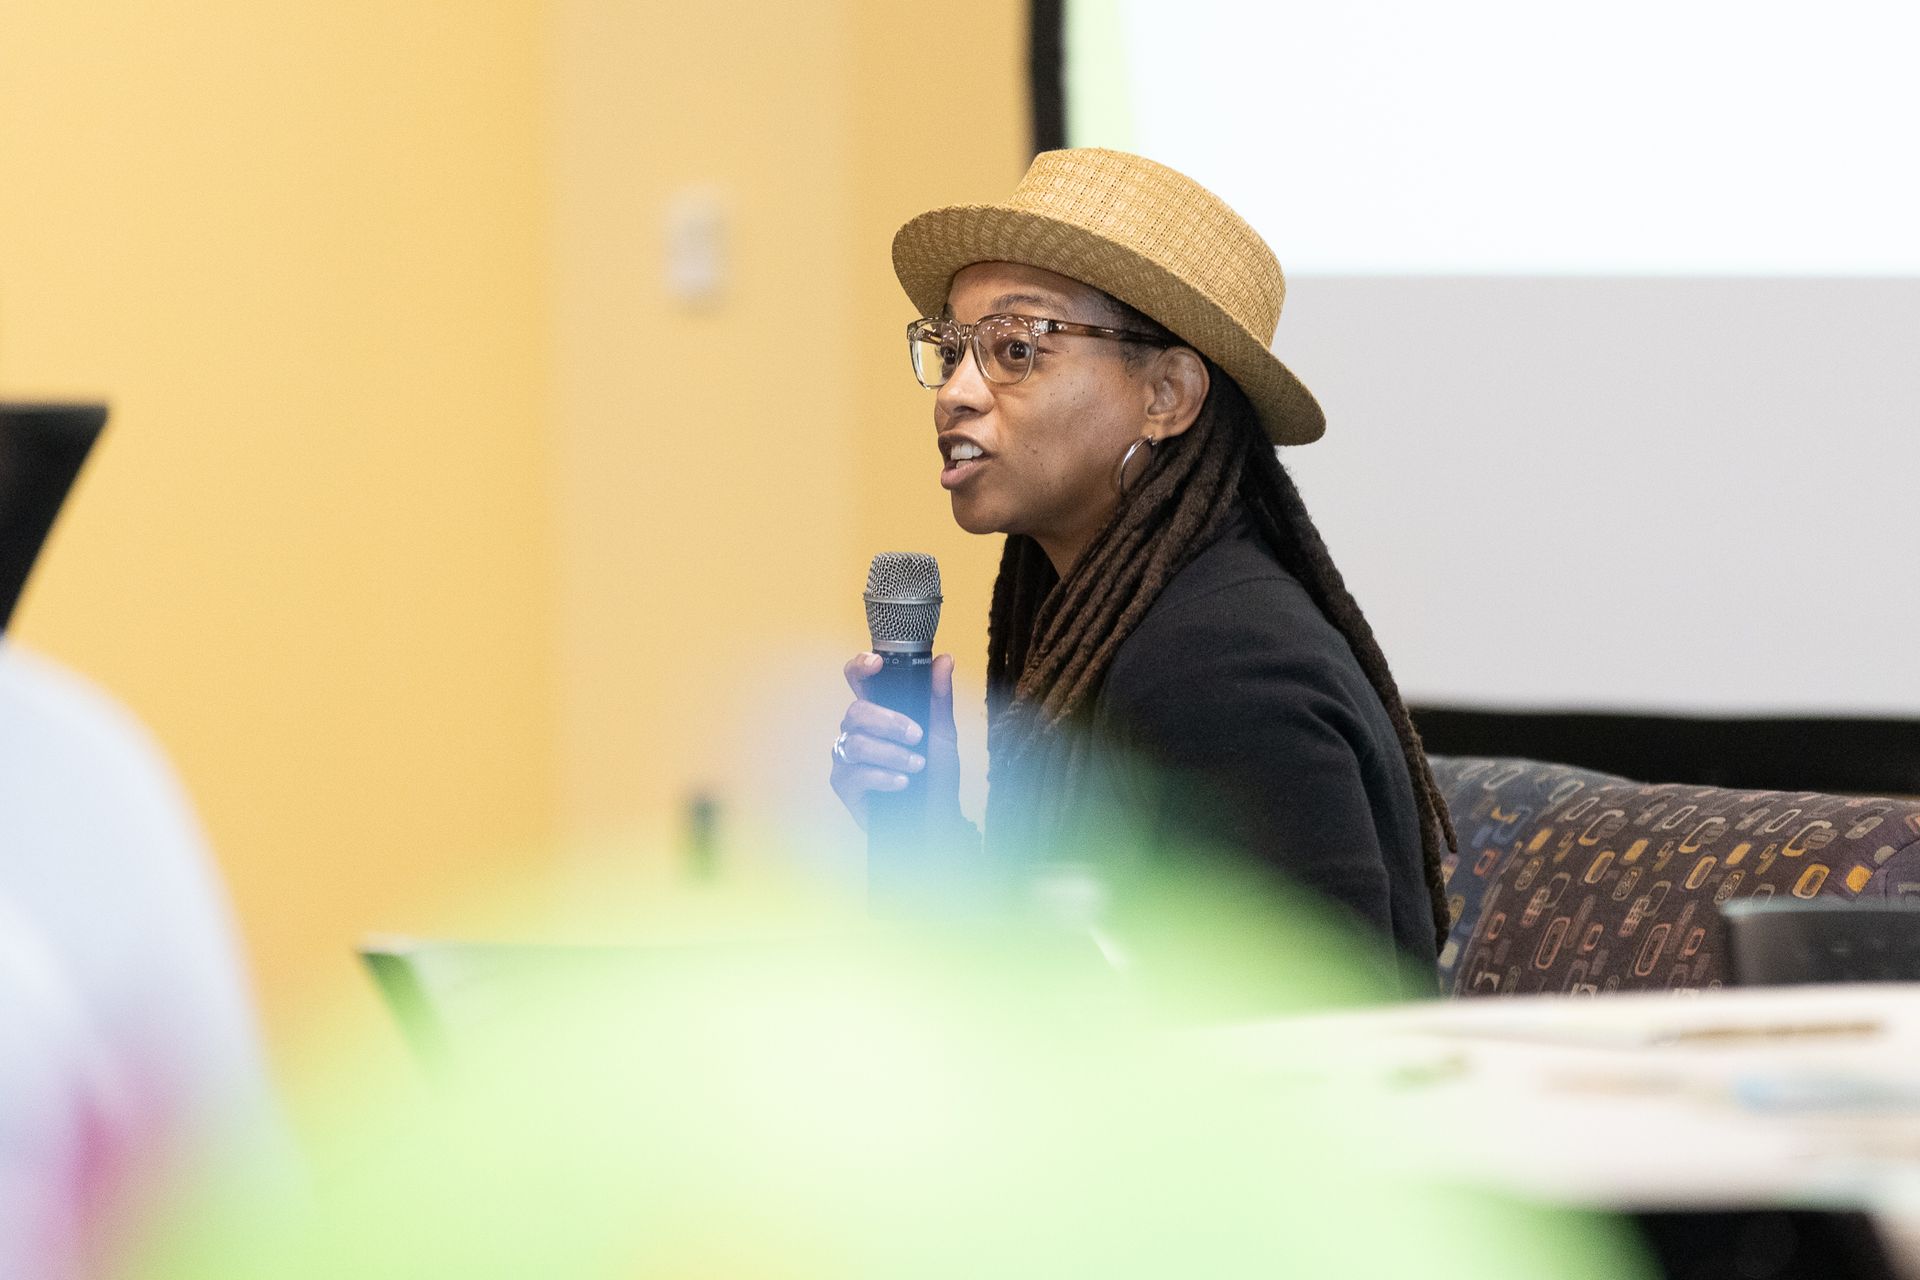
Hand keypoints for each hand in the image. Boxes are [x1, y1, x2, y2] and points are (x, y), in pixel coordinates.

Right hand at [831, 652, 962, 830]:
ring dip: (892, 754)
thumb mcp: (943, 733)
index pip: (857, 680)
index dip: (860, 667)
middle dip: (888, 722)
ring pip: (856, 743)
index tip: (876, 664)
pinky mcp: (843, 784)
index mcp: (878, 711)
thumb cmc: (936, 775)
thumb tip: (944, 659)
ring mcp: (847, 757)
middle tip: (917, 736)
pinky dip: (883, 776)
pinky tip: (903, 783)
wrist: (936, 817)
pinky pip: (855, 773)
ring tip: (917, 766)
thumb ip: (939, 697)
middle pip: (856, 711)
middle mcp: (857, 730)